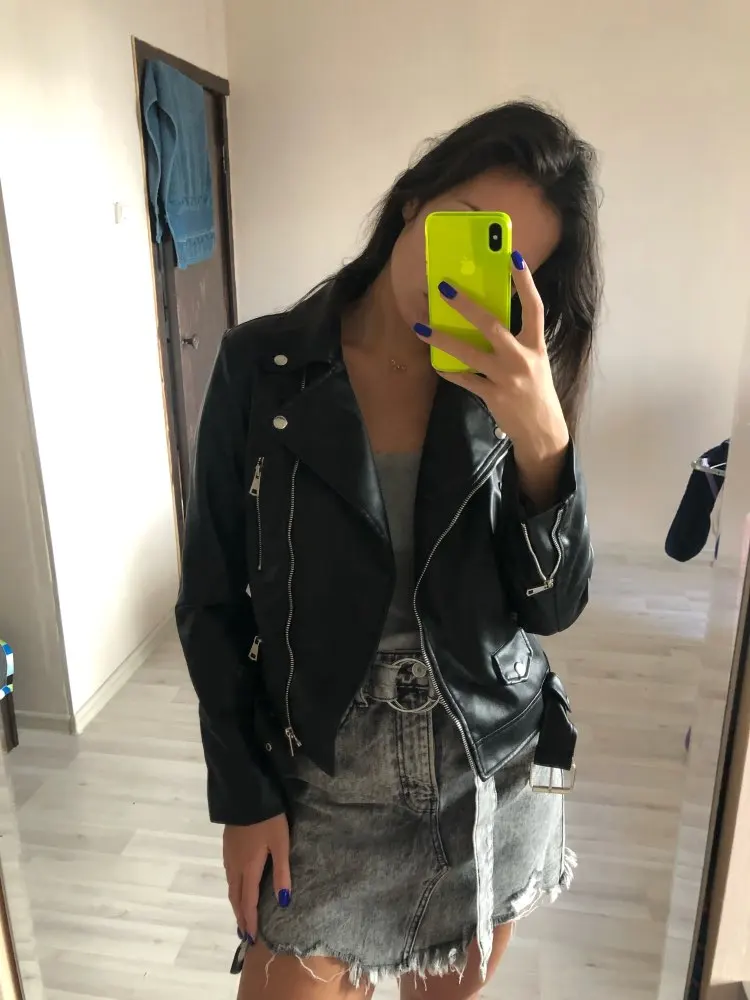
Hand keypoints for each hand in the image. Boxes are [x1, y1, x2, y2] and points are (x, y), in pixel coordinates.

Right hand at [224, 815, 290, 943]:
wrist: (245, 795)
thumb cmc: (268, 819)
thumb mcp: (280, 844)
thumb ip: (282, 872)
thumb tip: (283, 902)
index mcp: (248, 868)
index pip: (248, 901)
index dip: (250, 920)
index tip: (251, 938)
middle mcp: (234, 866)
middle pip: (236, 897)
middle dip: (241, 916)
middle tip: (245, 933)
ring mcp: (228, 856)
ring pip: (230, 886)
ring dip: (236, 903)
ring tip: (241, 915)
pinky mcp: (227, 846)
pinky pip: (229, 875)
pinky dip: (233, 889)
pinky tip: (237, 887)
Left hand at [415, 252, 569, 507]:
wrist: (542, 430)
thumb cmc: (535, 389)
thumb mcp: (533, 360)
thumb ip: (515, 339)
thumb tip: (485, 316)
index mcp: (536, 345)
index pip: (534, 307)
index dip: (525, 282)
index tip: (513, 256)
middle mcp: (523, 359)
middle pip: (493, 326)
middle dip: (467, 305)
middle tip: (444, 287)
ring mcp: (507, 378)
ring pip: (470, 353)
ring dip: (443, 339)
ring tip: (421, 327)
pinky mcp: (493, 396)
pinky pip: (464, 380)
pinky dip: (449, 370)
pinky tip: (435, 362)